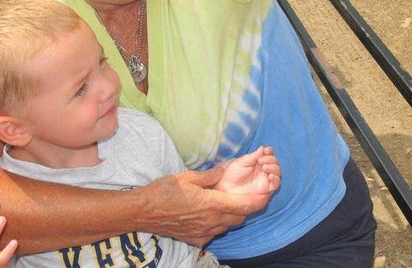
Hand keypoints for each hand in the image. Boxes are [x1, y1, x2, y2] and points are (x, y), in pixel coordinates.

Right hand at [139, 168, 271, 245]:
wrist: (144, 212)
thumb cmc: (165, 191)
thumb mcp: (188, 176)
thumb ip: (210, 175)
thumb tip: (224, 171)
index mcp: (212, 203)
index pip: (243, 205)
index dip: (258, 200)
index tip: (267, 194)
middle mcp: (211, 221)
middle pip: (239, 217)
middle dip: (245, 207)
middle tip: (243, 195)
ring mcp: (203, 232)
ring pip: (228, 226)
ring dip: (231, 216)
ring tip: (225, 203)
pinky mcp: (195, 240)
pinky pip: (214, 233)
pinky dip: (217, 225)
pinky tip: (209, 215)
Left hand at [215, 146, 280, 195]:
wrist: (226, 189)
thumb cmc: (231, 176)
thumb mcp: (241, 163)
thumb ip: (253, 156)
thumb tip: (263, 148)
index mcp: (257, 162)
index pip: (268, 154)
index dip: (269, 151)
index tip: (267, 150)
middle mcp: (263, 170)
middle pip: (274, 162)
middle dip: (270, 159)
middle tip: (261, 160)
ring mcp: (265, 180)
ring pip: (277, 172)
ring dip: (274, 167)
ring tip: (264, 167)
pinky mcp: (266, 189)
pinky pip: (276, 184)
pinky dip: (276, 179)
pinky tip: (270, 176)